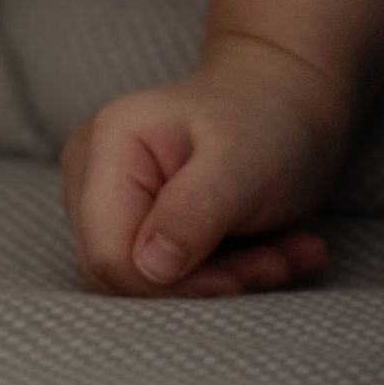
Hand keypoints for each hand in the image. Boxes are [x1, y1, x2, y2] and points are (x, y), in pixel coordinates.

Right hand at [60, 40, 351, 297]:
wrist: (290, 99)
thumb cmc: (269, 119)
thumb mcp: (244, 163)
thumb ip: (195, 210)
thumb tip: (150, 267)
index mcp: (110, 143)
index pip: (110, 255)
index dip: (171, 285)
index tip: (240, 279)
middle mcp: (93, 170)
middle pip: (127, 270)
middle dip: (208, 281)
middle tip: (278, 264)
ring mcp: (108, 196)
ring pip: (151, 278)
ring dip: (228, 278)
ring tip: (287, 256)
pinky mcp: (135, 219)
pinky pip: (167, 272)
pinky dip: (229, 271)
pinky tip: (277, 253)